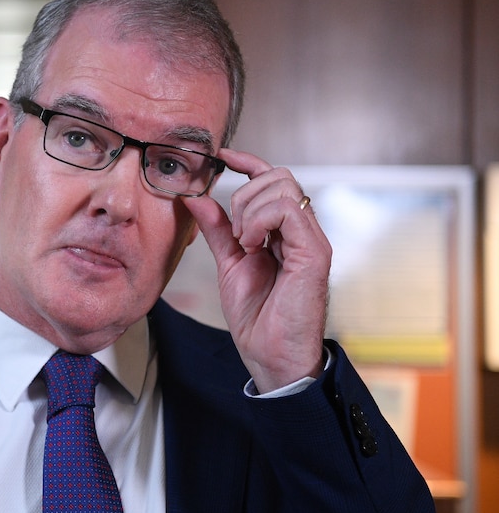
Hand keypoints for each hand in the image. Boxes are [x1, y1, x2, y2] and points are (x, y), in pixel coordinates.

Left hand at [183, 148, 331, 392]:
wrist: (270, 355)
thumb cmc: (257, 316)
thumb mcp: (229, 264)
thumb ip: (218, 230)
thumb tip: (196, 197)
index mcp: (284, 231)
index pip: (273, 180)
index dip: (249, 162)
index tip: (222, 156)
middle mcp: (302, 230)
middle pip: (279, 176)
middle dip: (245, 193)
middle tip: (235, 232)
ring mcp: (311, 239)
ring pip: (283, 188)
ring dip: (250, 209)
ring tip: (244, 243)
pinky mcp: (315, 252)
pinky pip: (288, 210)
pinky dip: (260, 220)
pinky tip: (252, 244)